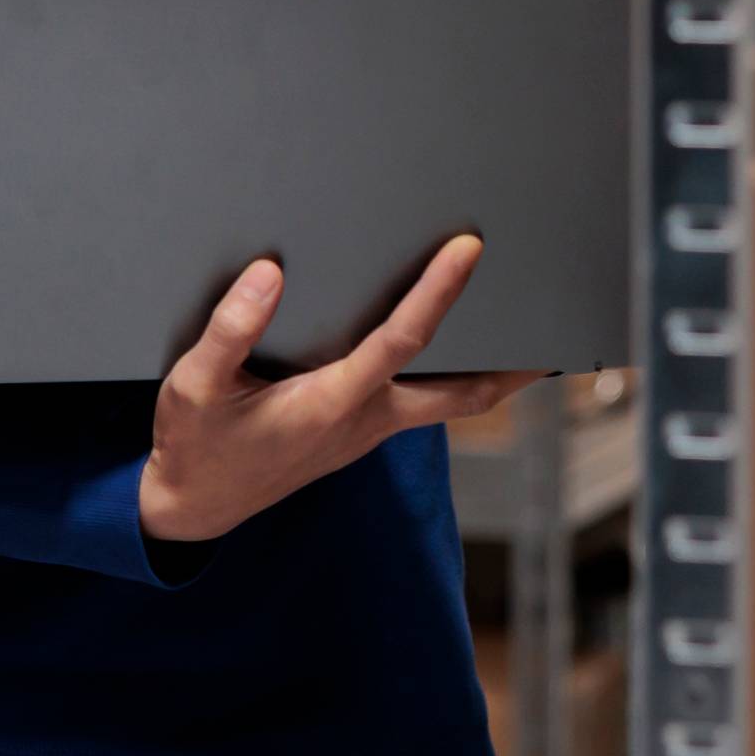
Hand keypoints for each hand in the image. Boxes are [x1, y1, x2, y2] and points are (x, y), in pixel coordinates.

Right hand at [139, 236, 542, 544]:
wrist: (195, 506)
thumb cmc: (197, 443)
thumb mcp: (193, 385)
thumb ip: (230, 330)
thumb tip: (269, 273)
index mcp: (330, 403)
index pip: (401, 340)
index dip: (437, 292)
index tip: (466, 249)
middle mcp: (364, 421)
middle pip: (462, 394)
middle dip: (513, 366)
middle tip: (560, 330)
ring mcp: (367, 433)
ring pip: (450, 404)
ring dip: (493, 375)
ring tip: (531, 339)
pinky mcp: (359, 434)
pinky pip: (423, 405)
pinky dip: (455, 380)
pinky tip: (456, 354)